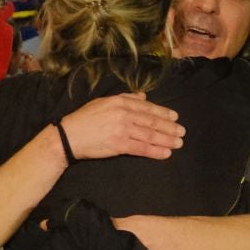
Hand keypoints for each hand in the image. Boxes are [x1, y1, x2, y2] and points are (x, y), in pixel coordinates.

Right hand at [57, 92, 184, 161]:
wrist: (68, 136)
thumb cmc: (83, 119)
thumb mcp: (103, 102)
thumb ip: (125, 98)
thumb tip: (143, 96)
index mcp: (120, 102)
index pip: (147, 107)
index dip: (163, 113)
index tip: (175, 117)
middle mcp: (123, 114)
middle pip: (152, 121)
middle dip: (169, 127)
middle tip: (182, 132)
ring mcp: (122, 129)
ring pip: (150, 134)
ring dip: (166, 139)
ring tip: (178, 143)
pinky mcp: (118, 145)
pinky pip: (141, 148)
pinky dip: (155, 151)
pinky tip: (166, 153)